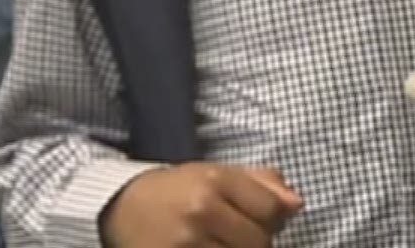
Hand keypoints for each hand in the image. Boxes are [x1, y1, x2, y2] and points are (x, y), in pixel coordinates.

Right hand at [101, 163, 301, 247]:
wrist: (118, 208)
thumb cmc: (174, 191)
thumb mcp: (214, 174)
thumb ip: (260, 183)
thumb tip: (297, 203)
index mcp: (213, 180)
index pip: (271, 209)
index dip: (269, 219)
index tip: (252, 220)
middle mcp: (200, 210)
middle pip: (259, 243)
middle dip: (252, 243)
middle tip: (229, 237)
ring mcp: (186, 243)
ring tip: (217, 244)